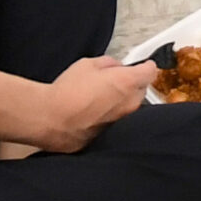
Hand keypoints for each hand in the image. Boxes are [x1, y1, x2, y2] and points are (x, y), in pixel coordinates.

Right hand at [27, 57, 155, 152]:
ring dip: (121, 101)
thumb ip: (108, 64)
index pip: (150, 72)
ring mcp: (120, 122)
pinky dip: (109, 117)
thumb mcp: (88, 65)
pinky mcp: (108, 136)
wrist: (50, 119)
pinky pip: (115, 122)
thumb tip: (114, 68)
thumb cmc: (67, 92)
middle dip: (132, 84)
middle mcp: (128, 104)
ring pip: (129, 108)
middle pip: (141, 90)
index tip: (143, 65)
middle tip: (115, 80)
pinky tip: (92, 113)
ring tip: (100, 97)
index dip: (147, 66)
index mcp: (127, 83)